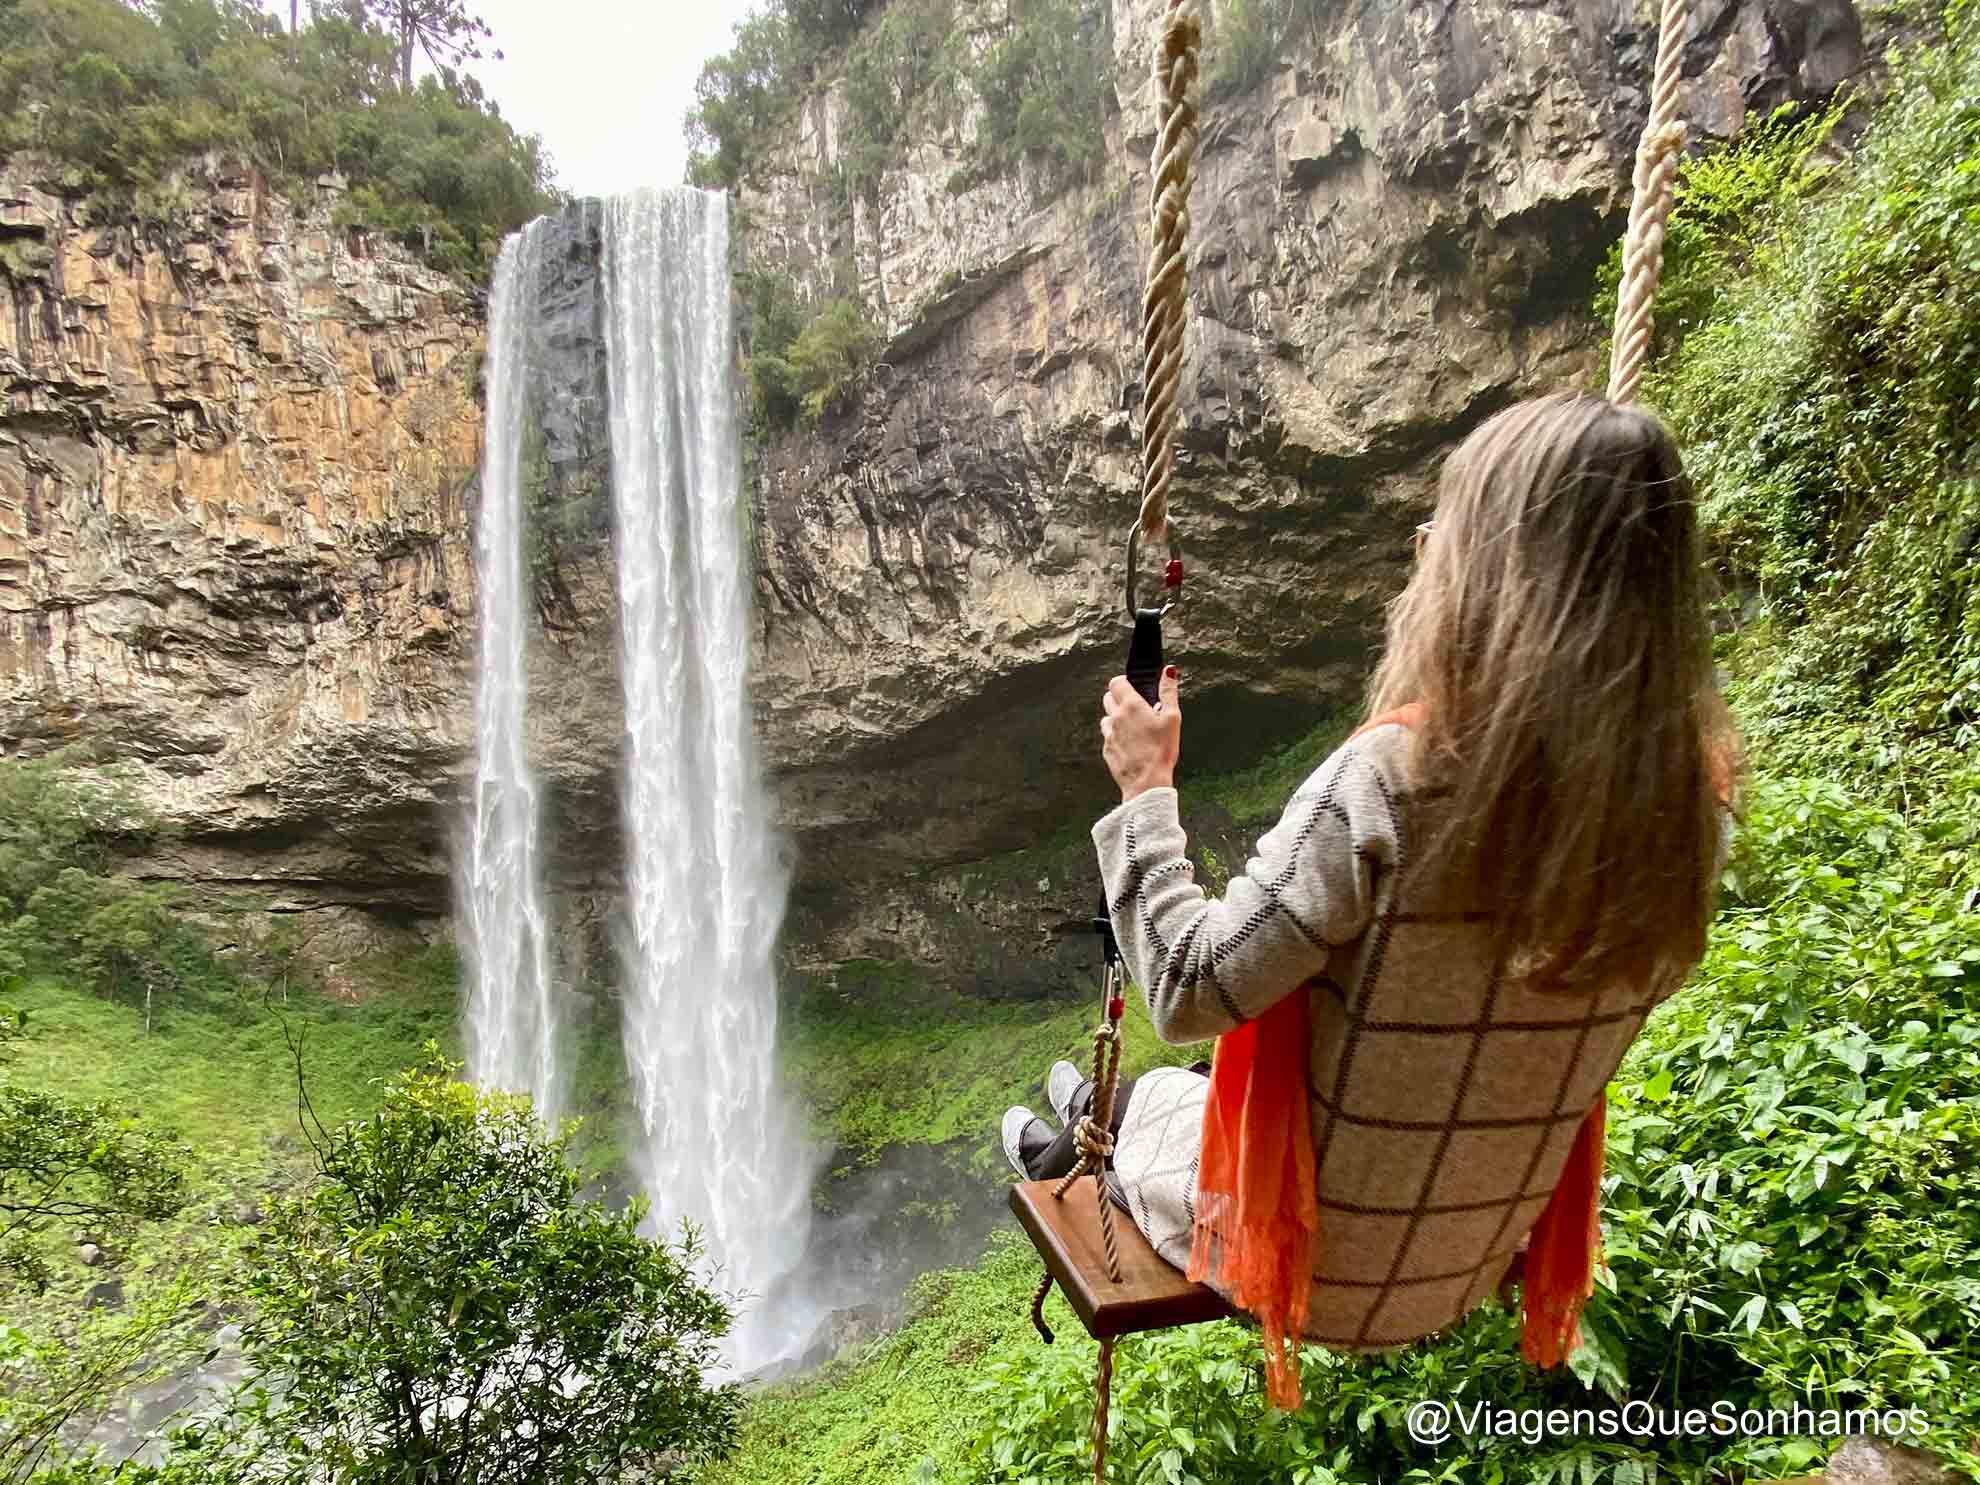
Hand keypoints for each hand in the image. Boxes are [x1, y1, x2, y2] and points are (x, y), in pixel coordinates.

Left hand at [1100, 667, 1180, 801]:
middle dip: (1119, 698)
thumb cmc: (1161, 751)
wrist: (1147, 782)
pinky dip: (1116, 736)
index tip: (1134, 688)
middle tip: (1136, 708)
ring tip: (1134, 727)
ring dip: (1116, 717)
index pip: (1116, 682)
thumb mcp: (1172, 718)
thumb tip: (1169, 672)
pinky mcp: (1107, 750)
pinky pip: (1108, 737)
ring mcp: (1109, 734)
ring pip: (1106, 717)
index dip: (1124, 682)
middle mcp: (1116, 717)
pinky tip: (1131, 744)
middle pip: (1108, 697)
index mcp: (1131, 706)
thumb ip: (1168, 693)